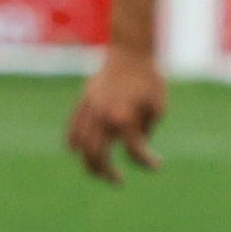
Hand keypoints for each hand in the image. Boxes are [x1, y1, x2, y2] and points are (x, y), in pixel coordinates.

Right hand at [65, 55, 167, 178]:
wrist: (130, 50)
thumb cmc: (149, 78)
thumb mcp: (158, 106)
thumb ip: (146, 130)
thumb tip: (136, 146)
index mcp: (125, 119)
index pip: (134, 152)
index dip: (147, 162)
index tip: (157, 165)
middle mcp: (104, 117)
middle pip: (98, 156)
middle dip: (107, 173)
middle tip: (118, 181)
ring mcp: (91, 109)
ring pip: (82, 145)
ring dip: (89, 163)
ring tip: (98, 171)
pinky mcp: (84, 101)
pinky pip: (72, 127)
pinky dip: (74, 142)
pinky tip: (78, 151)